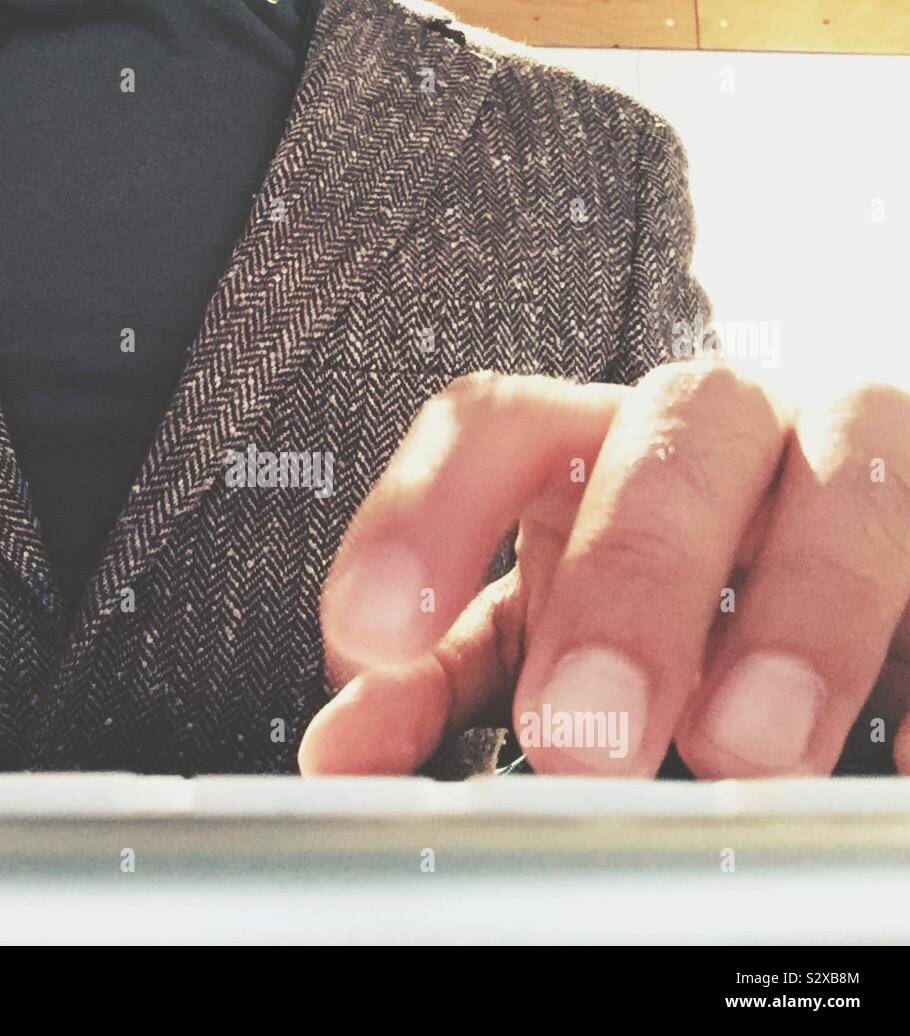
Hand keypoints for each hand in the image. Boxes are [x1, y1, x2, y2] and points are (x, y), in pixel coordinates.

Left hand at [303, 359, 909, 777]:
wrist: (829, 569)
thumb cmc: (658, 600)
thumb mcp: (532, 634)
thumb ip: (437, 683)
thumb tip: (344, 751)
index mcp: (589, 446)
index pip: (493, 424)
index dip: (426, 515)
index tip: (377, 634)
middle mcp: (714, 433)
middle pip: (672, 436)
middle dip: (628, 581)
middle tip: (584, 729)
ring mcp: (843, 461)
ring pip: (844, 470)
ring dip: (798, 611)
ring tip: (747, 747)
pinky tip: (904, 756)